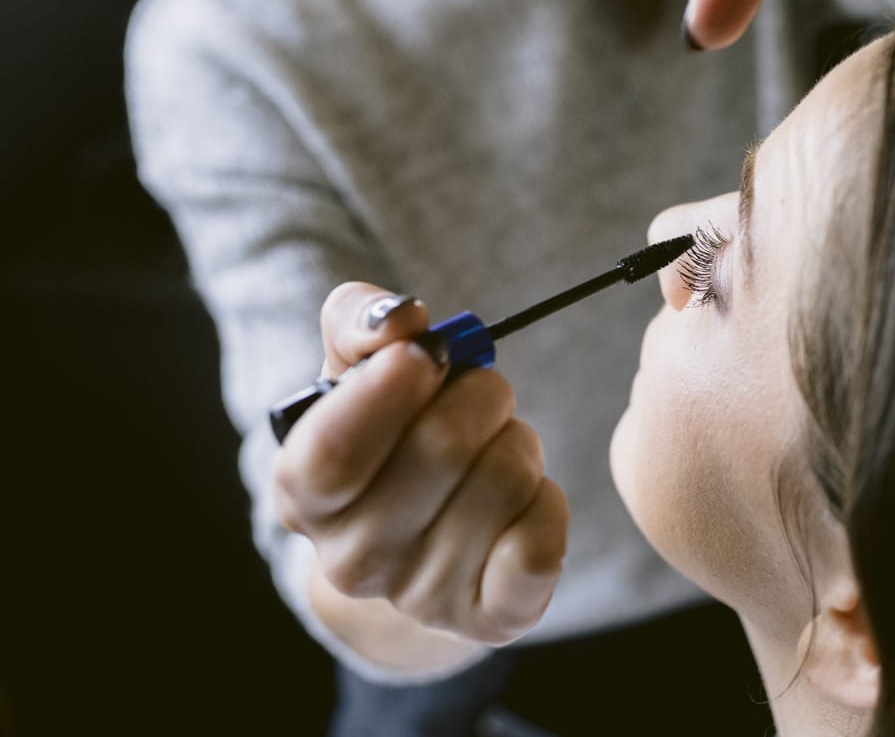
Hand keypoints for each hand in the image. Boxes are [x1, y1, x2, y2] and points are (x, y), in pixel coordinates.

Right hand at [273, 284, 568, 646]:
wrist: (426, 540)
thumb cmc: (391, 436)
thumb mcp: (359, 371)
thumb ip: (361, 323)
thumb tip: (400, 320)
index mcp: (302, 495)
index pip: (330, 453)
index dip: (387, 390)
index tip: (423, 354)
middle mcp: (352, 560)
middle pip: (442, 449)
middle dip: (479, 395)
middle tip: (479, 394)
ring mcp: (422, 596)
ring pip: (506, 479)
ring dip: (517, 439)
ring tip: (497, 447)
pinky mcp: (492, 618)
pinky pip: (542, 538)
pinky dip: (547, 497)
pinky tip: (521, 499)